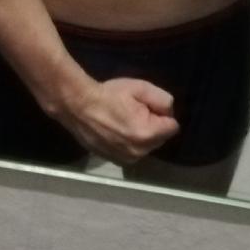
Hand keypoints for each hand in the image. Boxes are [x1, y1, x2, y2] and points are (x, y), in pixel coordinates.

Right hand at [56, 77, 179, 165]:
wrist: (77, 106)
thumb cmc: (109, 95)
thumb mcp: (141, 88)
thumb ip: (164, 101)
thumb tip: (168, 113)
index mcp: (148, 134)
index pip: (172, 126)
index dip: (162, 114)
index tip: (147, 107)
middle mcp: (140, 152)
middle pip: (160, 138)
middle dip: (153, 126)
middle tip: (133, 112)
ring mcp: (126, 159)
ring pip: (147, 146)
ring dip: (141, 136)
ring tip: (123, 121)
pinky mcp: (115, 161)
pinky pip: (132, 152)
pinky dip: (129, 143)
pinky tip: (116, 131)